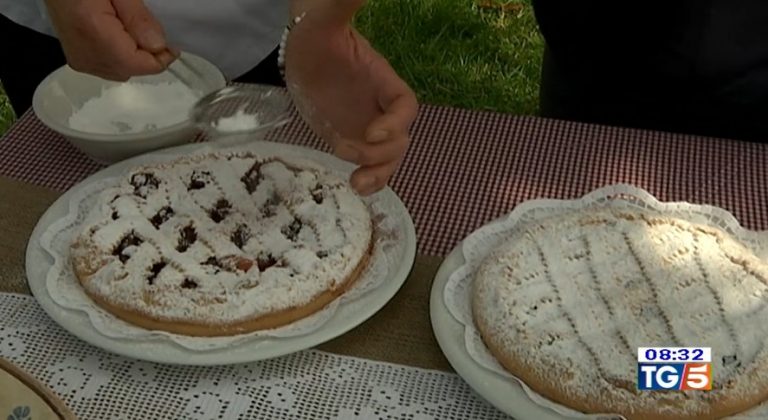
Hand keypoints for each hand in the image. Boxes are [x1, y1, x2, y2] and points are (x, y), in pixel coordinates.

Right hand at [44, 0, 175, 79]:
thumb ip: (139, 18)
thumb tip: (158, 46)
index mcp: (97, 37)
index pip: (141, 65)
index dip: (163, 55)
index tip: (171, 39)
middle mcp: (86, 57)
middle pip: (133, 70)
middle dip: (148, 55)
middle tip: (150, 29)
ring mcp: (80, 61)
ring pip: (122, 71)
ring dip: (134, 57)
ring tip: (131, 30)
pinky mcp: (76, 60)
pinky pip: (108, 67)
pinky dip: (120, 56)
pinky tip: (118, 36)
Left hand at [285, 0, 417, 194]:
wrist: (302, 52)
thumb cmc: (316, 35)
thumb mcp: (325, 22)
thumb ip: (342, 6)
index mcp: (382, 82)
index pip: (404, 106)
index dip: (395, 123)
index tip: (372, 133)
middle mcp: (379, 108)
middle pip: (399, 140)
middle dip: (380, 153)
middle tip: (350, 150)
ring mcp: (366, 127)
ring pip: (386, 159)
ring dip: (377, 173)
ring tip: (357, 183)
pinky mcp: (349, 139)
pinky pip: (367, 165)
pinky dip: (366, 178)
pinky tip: (352, 185)